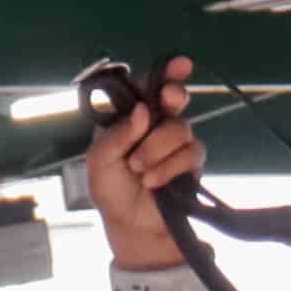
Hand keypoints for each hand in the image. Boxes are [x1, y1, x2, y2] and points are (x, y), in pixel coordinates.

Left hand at [85, 54, 199, 269]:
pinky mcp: (191, 164)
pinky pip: (190, 154)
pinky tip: (153, 181)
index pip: (148, 86)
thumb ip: (116, 135)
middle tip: (169, 102)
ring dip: (157, 149)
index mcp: (131, 117)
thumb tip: (142, 110)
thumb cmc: (111, 190)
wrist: (131, 226)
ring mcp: (175, 143)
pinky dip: (170, 167)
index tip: (181, 64)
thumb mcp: (99, 161)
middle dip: (174, 96)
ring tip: (140, 171)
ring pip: (180, 128)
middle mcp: (155, 124)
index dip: (166, 71)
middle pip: (174, 97)